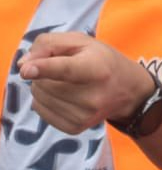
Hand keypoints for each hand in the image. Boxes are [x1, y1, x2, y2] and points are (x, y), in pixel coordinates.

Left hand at [17, 32, 153, 134]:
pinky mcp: (75, 128)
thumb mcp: (82, 41)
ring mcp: (84, 115)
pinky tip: (63, 95)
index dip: (44, 69)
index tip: (26, 71)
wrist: (128, 90)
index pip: (66, 69)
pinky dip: (44, 100)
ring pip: (39, 97)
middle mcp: (92, 96)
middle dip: (43, 73)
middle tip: (63, 68)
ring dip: (43, 86)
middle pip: (44, 83)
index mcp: (97, 69)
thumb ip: (49, 44)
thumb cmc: (102, 60)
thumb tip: (24, 66)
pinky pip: (40, 110)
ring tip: (66, 82)